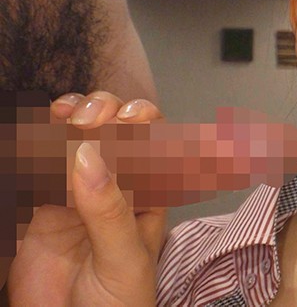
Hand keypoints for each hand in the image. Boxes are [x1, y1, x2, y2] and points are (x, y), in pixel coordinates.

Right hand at [9, 92, 163, 305]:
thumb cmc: (118, 304)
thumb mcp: (123, 259)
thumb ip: (108, 210)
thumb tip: (89, 154)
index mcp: (149, 197)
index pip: (156, 146)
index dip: (146, 124)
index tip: (131, 116)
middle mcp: (115, 186)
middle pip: (115, 132)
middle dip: (107, 112)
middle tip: (92, 116)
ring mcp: (76, 193)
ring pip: (75, 138)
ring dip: (72, 116)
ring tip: (66, 114)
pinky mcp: (39, 205)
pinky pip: (37, 162)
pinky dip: (36, 139)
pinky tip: (39, 130)